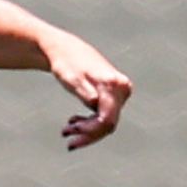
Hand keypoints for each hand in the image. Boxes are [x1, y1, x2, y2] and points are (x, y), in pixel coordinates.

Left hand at [44, 33, 130, 149]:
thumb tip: (95, 103)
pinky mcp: (113, 95)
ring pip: (105, 121)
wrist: (65, 50)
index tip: (72, 135)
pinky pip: (103, 115)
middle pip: (108, 123)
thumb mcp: (72, 79)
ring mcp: (119, 93)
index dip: (90, 132)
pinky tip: (73, 122)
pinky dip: (88, 122)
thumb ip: (85, 92)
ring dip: (86, 129)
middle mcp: (122, 89)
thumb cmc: (67, 63)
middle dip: (87, 133)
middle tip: (66, 136)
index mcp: (114, 84)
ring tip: (66, 130)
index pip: (106, 119)